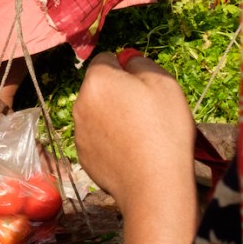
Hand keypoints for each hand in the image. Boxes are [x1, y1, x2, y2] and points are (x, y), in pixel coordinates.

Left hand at [73, 51, 195, 216]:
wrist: (154, 184)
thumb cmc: (163, 129)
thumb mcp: (163, 82)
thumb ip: (140, 62)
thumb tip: (127, 60)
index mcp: (97, 80)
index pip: (106, 59)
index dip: (127, 68)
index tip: (145, 86)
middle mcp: (80, 103)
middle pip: (100, 88)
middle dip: (118, 93)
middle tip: (146, 110)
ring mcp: (79, 132)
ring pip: (98, 113)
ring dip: (113, 116)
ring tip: (141, 134)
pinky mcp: (84, 156)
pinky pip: (98, 138)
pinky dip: (110, 140)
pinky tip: (131, 151)